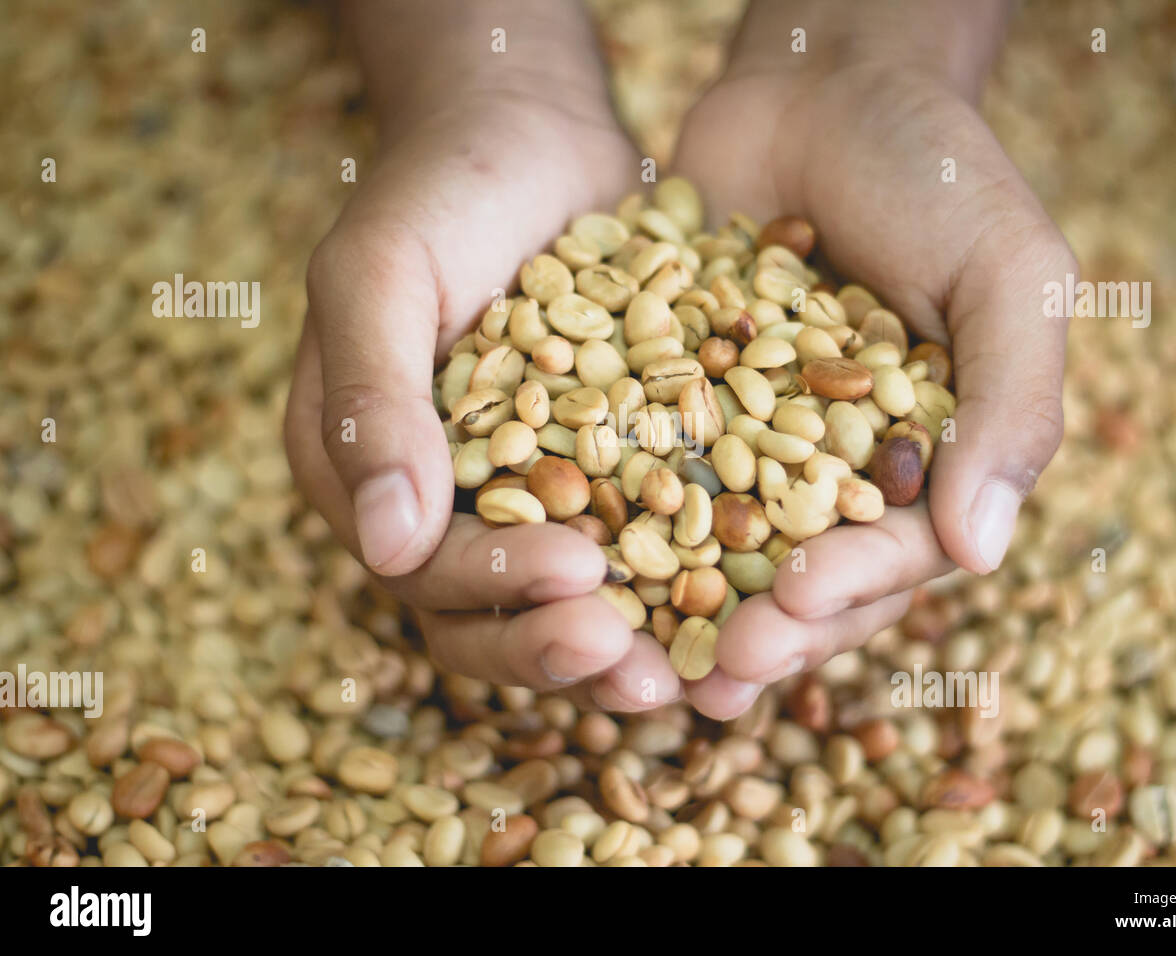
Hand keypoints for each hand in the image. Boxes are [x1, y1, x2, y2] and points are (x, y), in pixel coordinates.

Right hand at [285, 4, 681, 710]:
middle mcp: (439, 503)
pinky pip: (635, 540)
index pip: (421, 569)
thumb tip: (385, 544)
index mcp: (366, 473)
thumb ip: (375, 403)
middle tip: (641, 672)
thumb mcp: (382, 277)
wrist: (529, 135)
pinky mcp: (601, 471)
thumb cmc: (439, 190)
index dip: (497, 588)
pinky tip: (740, 600)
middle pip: (490, 615)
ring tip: (693, 674)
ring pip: (564, 600)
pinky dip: (679, 579)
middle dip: (562, 647)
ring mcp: (523, 494)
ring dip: (626, 643)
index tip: (581, 579)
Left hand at [672, 2, 1074, 717]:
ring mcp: (750, 440)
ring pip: (719, 548)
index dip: (848, 591)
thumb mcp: (1007, 274)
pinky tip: (574, 555)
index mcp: (927, 462)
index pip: (894, 555)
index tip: (795, 605)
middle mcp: (837, 469)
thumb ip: (1010, 406)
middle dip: (761, 627)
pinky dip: (615, 513)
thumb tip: (981, 553)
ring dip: (682, 609)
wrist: (823, 82)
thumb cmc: (937, 170)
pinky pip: (646, 469)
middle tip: (711, 671)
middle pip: (802, 576)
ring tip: (638, 659)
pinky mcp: (676, 404)